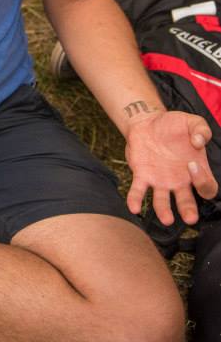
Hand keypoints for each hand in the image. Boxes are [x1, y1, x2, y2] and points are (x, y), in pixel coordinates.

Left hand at [125, 110, 217, 224]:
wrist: (148, 121)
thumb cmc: (174, 125)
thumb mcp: (192, 121)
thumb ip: (201, 129)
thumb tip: (199, 142)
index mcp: (196, 171)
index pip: (207, 187)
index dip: (203, 181)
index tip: (192, 165)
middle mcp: (179, 181)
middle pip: (187, 202)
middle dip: (189, 210)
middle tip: (190, 218)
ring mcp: (160, 181)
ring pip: (162, 202)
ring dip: (164, 211)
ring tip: (166, 220)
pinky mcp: (142, 175)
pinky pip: (138, 191)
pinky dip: (135, 199)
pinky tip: (134, 207)